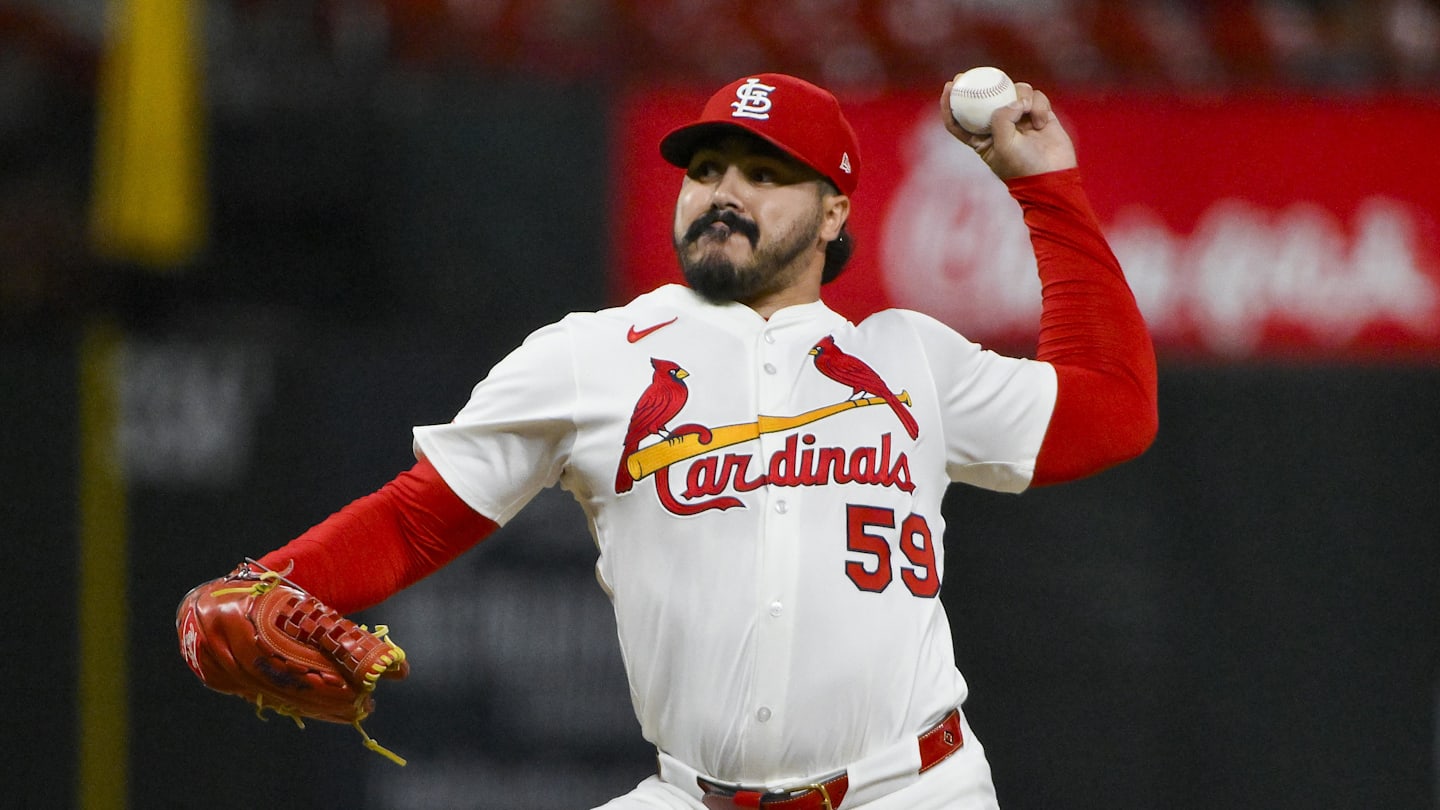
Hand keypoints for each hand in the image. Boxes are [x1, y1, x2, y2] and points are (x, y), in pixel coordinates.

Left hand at [940, 78, 1077, 179]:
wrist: (1054, 176)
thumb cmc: (1023, 167)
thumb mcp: (1003, 145)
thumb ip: (1001, 119)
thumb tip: (1012, 100)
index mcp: (981, 139)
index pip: (959, 120)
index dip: (950, 103)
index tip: (949, 86)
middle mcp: (999, 127)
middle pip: (986, 98)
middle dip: (978, 84)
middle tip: (970, 74)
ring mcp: (1019, 119)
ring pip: (1014, 92)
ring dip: (1020, 95)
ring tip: (1026, 109)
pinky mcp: (1039, 114)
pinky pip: (1035, 97)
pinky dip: (1038, 104)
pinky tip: (1041, 122)